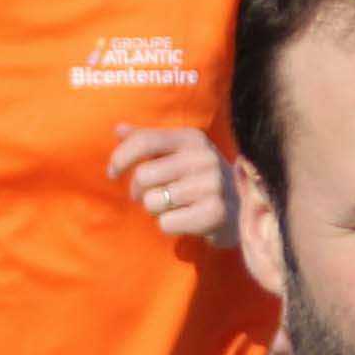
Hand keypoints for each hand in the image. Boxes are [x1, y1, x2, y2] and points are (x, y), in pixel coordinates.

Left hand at [110, 123, 234, 243]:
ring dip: (157, 210)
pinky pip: (167, 223)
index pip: (144, 141)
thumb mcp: (178, 154)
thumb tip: (119, 128)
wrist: (242, 209)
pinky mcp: (215, 213)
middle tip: (154, 196)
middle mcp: (203, 157)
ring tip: (175, 208)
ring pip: (153, 202)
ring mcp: (212, 185)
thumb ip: (148, 141)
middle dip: (140, 192)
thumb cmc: (199, 179)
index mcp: (192, 138)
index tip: (113, 173)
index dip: (120, 158)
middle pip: (143, 176)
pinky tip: (186, 220)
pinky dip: (170, 226)